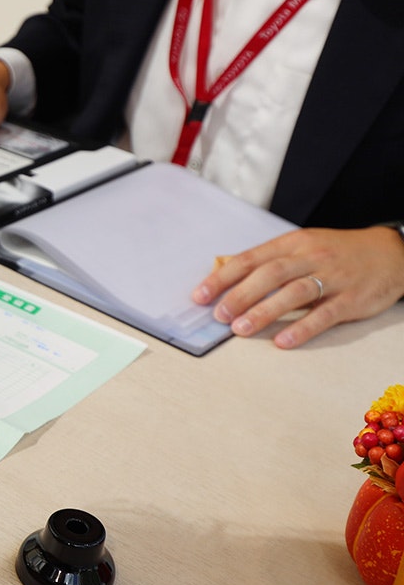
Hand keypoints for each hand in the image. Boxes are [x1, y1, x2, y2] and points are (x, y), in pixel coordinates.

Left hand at [191, 226, 403, 348]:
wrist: (391, 253)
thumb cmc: (336, 253)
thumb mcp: (302, 247)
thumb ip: (267, 261)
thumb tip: (224, 276)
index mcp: (293, 244)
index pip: (251, 259)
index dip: (223, 278)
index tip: (200, 296)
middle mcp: (311, 257)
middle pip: (271, 274)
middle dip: (240, 295)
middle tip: (218, 316)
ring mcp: (332, 277)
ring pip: (295, 292)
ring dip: (264, 311)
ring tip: (240, 329)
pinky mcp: (351, 299)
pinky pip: (325, 314)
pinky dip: (302, 328)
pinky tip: (282, 341)